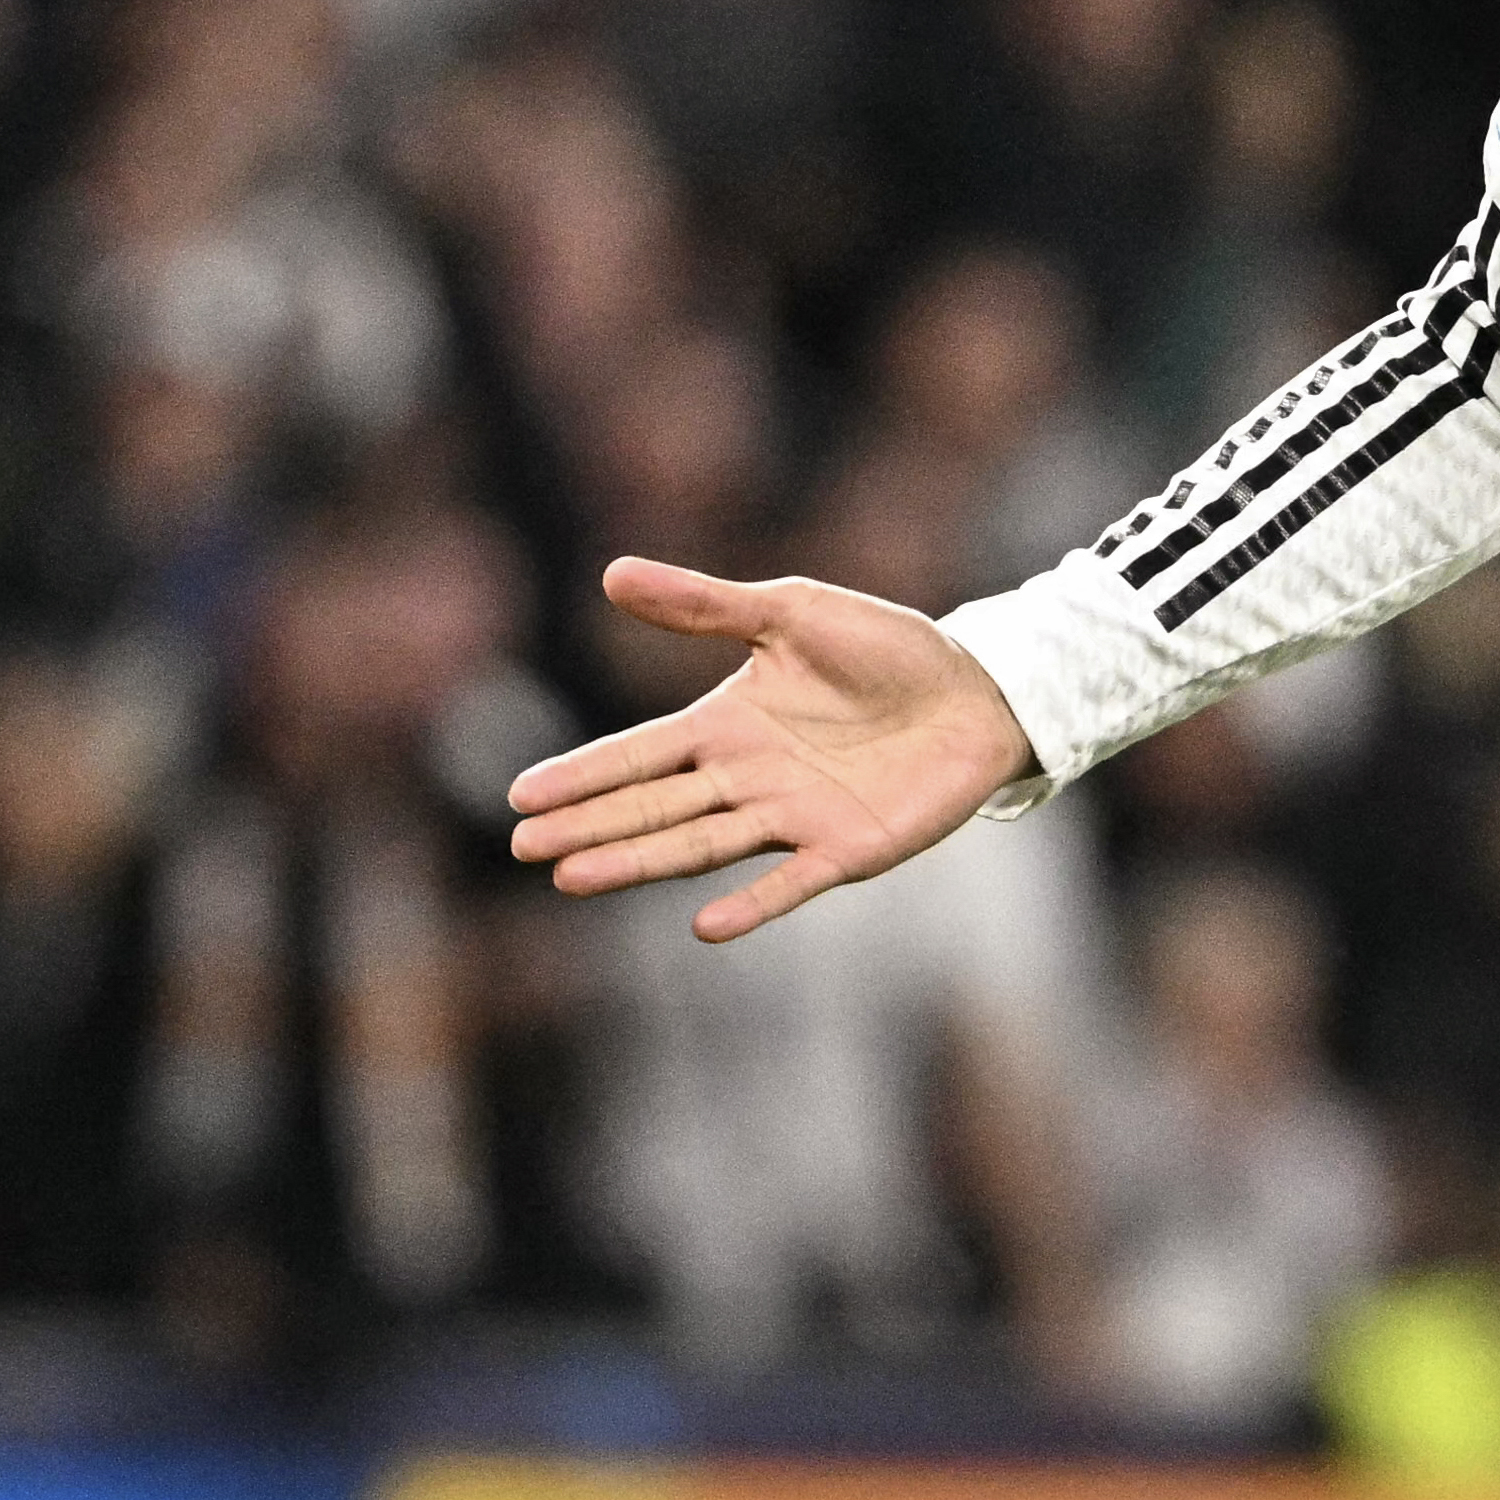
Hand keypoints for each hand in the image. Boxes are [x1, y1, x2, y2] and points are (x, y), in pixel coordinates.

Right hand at [502, 562, 1032, 941]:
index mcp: (726, 724)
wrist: (978, 690)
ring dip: (637, 864)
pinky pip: (790, 884)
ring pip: (698, 846)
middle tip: (525, 849)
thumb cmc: (886, 648)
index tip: (522, 798)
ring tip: (574, 879)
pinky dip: (751, 906)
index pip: (638, 754)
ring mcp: (792, 820)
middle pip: (652, 808)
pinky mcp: (846, 851)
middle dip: (588, 827)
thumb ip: (704, 605)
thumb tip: (609, 573)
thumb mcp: (791, 612)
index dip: (583, 774)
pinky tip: (704, 926)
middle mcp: (747, 780)